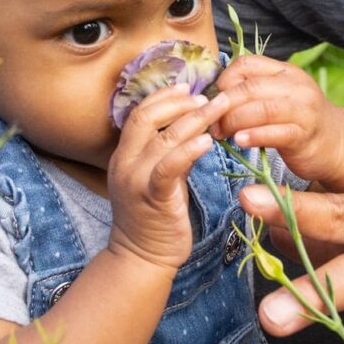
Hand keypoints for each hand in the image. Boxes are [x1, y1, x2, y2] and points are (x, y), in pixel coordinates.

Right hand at [106, 88, 231, 271]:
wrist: (141, 257)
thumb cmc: (154, 215)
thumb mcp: (158, 176)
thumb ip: (170, 151)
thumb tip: (194, 125)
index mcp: (124, 154)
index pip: (139, 112)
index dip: (164, 95)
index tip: (188, 86)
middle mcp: (125, 162)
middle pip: (146, 117)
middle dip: (179, 101)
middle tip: (207, 96)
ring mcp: (136, 179)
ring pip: (163, 138)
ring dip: (194, 119)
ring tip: (218, 108)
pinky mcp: (153, 197)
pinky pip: (169, 167)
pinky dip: (188, 150)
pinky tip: (208, 141)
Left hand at [211, 55, 343, 183]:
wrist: (337, 143)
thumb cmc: (299, 120)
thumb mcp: (279, 96)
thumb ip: (254, 90)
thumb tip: (214, 95)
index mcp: (285, 72)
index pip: (246, 64)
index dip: (224, 80)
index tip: (214, 101)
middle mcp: (296, 86)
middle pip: (250, 87)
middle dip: (224, 105)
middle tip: (210, 122)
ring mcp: (303, 110)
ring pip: (261, 109)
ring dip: (234, 122)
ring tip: (221, 134)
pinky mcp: (305, 135)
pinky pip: (276, 133)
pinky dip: (254, 136)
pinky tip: (240, 141)